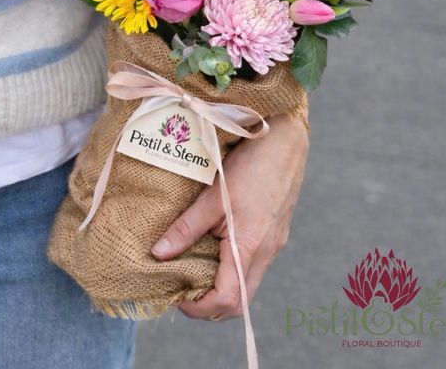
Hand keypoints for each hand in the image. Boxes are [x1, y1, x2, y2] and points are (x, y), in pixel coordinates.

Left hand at [151, 112, 308, 319]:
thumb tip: (158, 254)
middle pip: (239, 302)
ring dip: (220, 284)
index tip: (174, 293)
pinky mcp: (275, 232)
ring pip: (246, 283)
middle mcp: (267, 253)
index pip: (227, 300)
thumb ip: (186, 228)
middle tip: (181, 284)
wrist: (287, 139)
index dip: (198, 307)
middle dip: (208, 303)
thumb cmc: (252, 163)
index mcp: (250, 247)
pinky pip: (252, 264)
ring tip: (193, 262)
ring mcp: (274, 244)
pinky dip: (231, 267)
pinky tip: (214, 244)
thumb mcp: (213, 195)